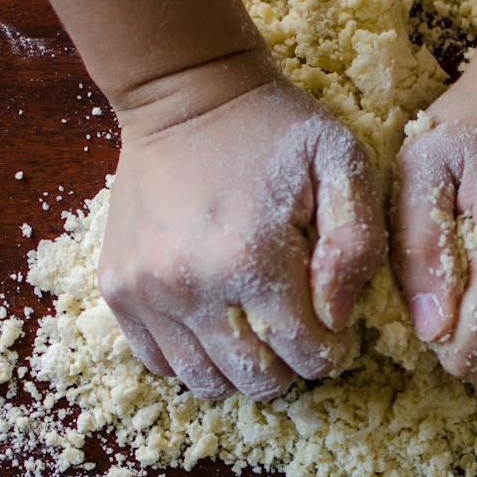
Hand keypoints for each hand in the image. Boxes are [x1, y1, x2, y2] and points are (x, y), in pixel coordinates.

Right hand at [100, 58, 385, 400]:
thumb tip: (337, 316)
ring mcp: (146, 292)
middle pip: (256, 380)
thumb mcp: (342, 163)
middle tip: (296, 327)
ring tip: (256, 329)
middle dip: (289, 366)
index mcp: (251, 258)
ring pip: (205, 382)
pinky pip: (159, 362)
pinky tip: (215, 323)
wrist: (186, 93)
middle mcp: (190, 285)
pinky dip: (193, 357)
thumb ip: (358, 242)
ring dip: (240, 369)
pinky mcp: (118, 289)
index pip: (308, 355)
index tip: (333, 322)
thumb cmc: (274, 129)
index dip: (331, 348)